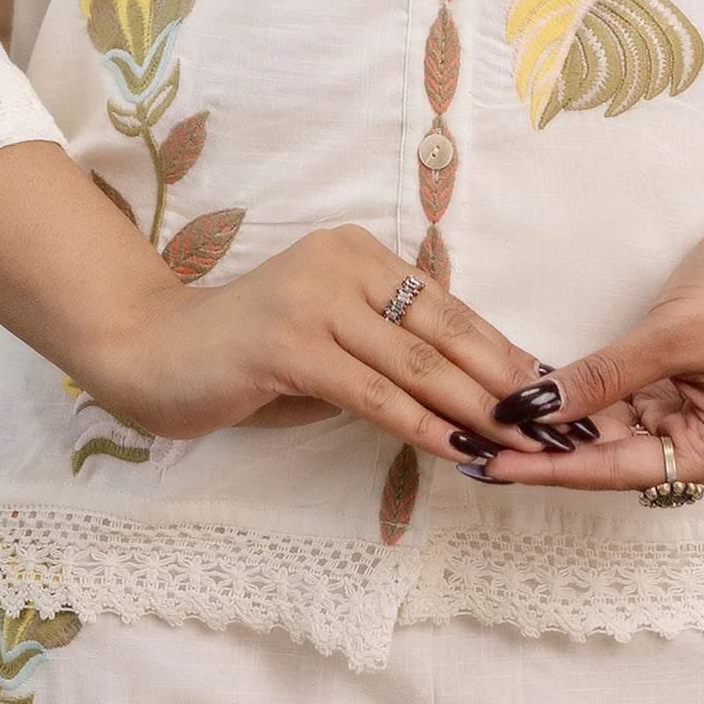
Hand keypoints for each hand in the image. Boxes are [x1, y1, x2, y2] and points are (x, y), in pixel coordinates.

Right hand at [0, 146, 592, 472]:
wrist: (149, 352)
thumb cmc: (243, 355)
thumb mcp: (326, 340)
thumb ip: (384, 351)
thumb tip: (469, 391)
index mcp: (358, 252)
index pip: (448, 307)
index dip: (502, 351)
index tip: (548, 391)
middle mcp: (341, 263)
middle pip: (444, 331)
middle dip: (504, 382)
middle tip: (554, 424)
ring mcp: (314, 299)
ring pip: (417, 365)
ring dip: (476, 411)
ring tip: (522, 446)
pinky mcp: (290, 344)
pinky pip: (374, 395)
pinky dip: (423, 426)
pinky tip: (458, 451)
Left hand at [471, 53, 703, 491]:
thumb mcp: (668, 335)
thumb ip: (600, 378)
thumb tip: (530, 409)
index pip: (618, 468)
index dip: (552, 466)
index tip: (494, 465)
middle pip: (612, 455)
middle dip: (549, 444)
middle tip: (477, 442)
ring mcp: (692, 420)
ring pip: (611, 429)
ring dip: (558, 420)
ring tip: (492, 420)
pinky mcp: (677, 390)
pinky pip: (620, 402)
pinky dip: (580, 396)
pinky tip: (531, 394)